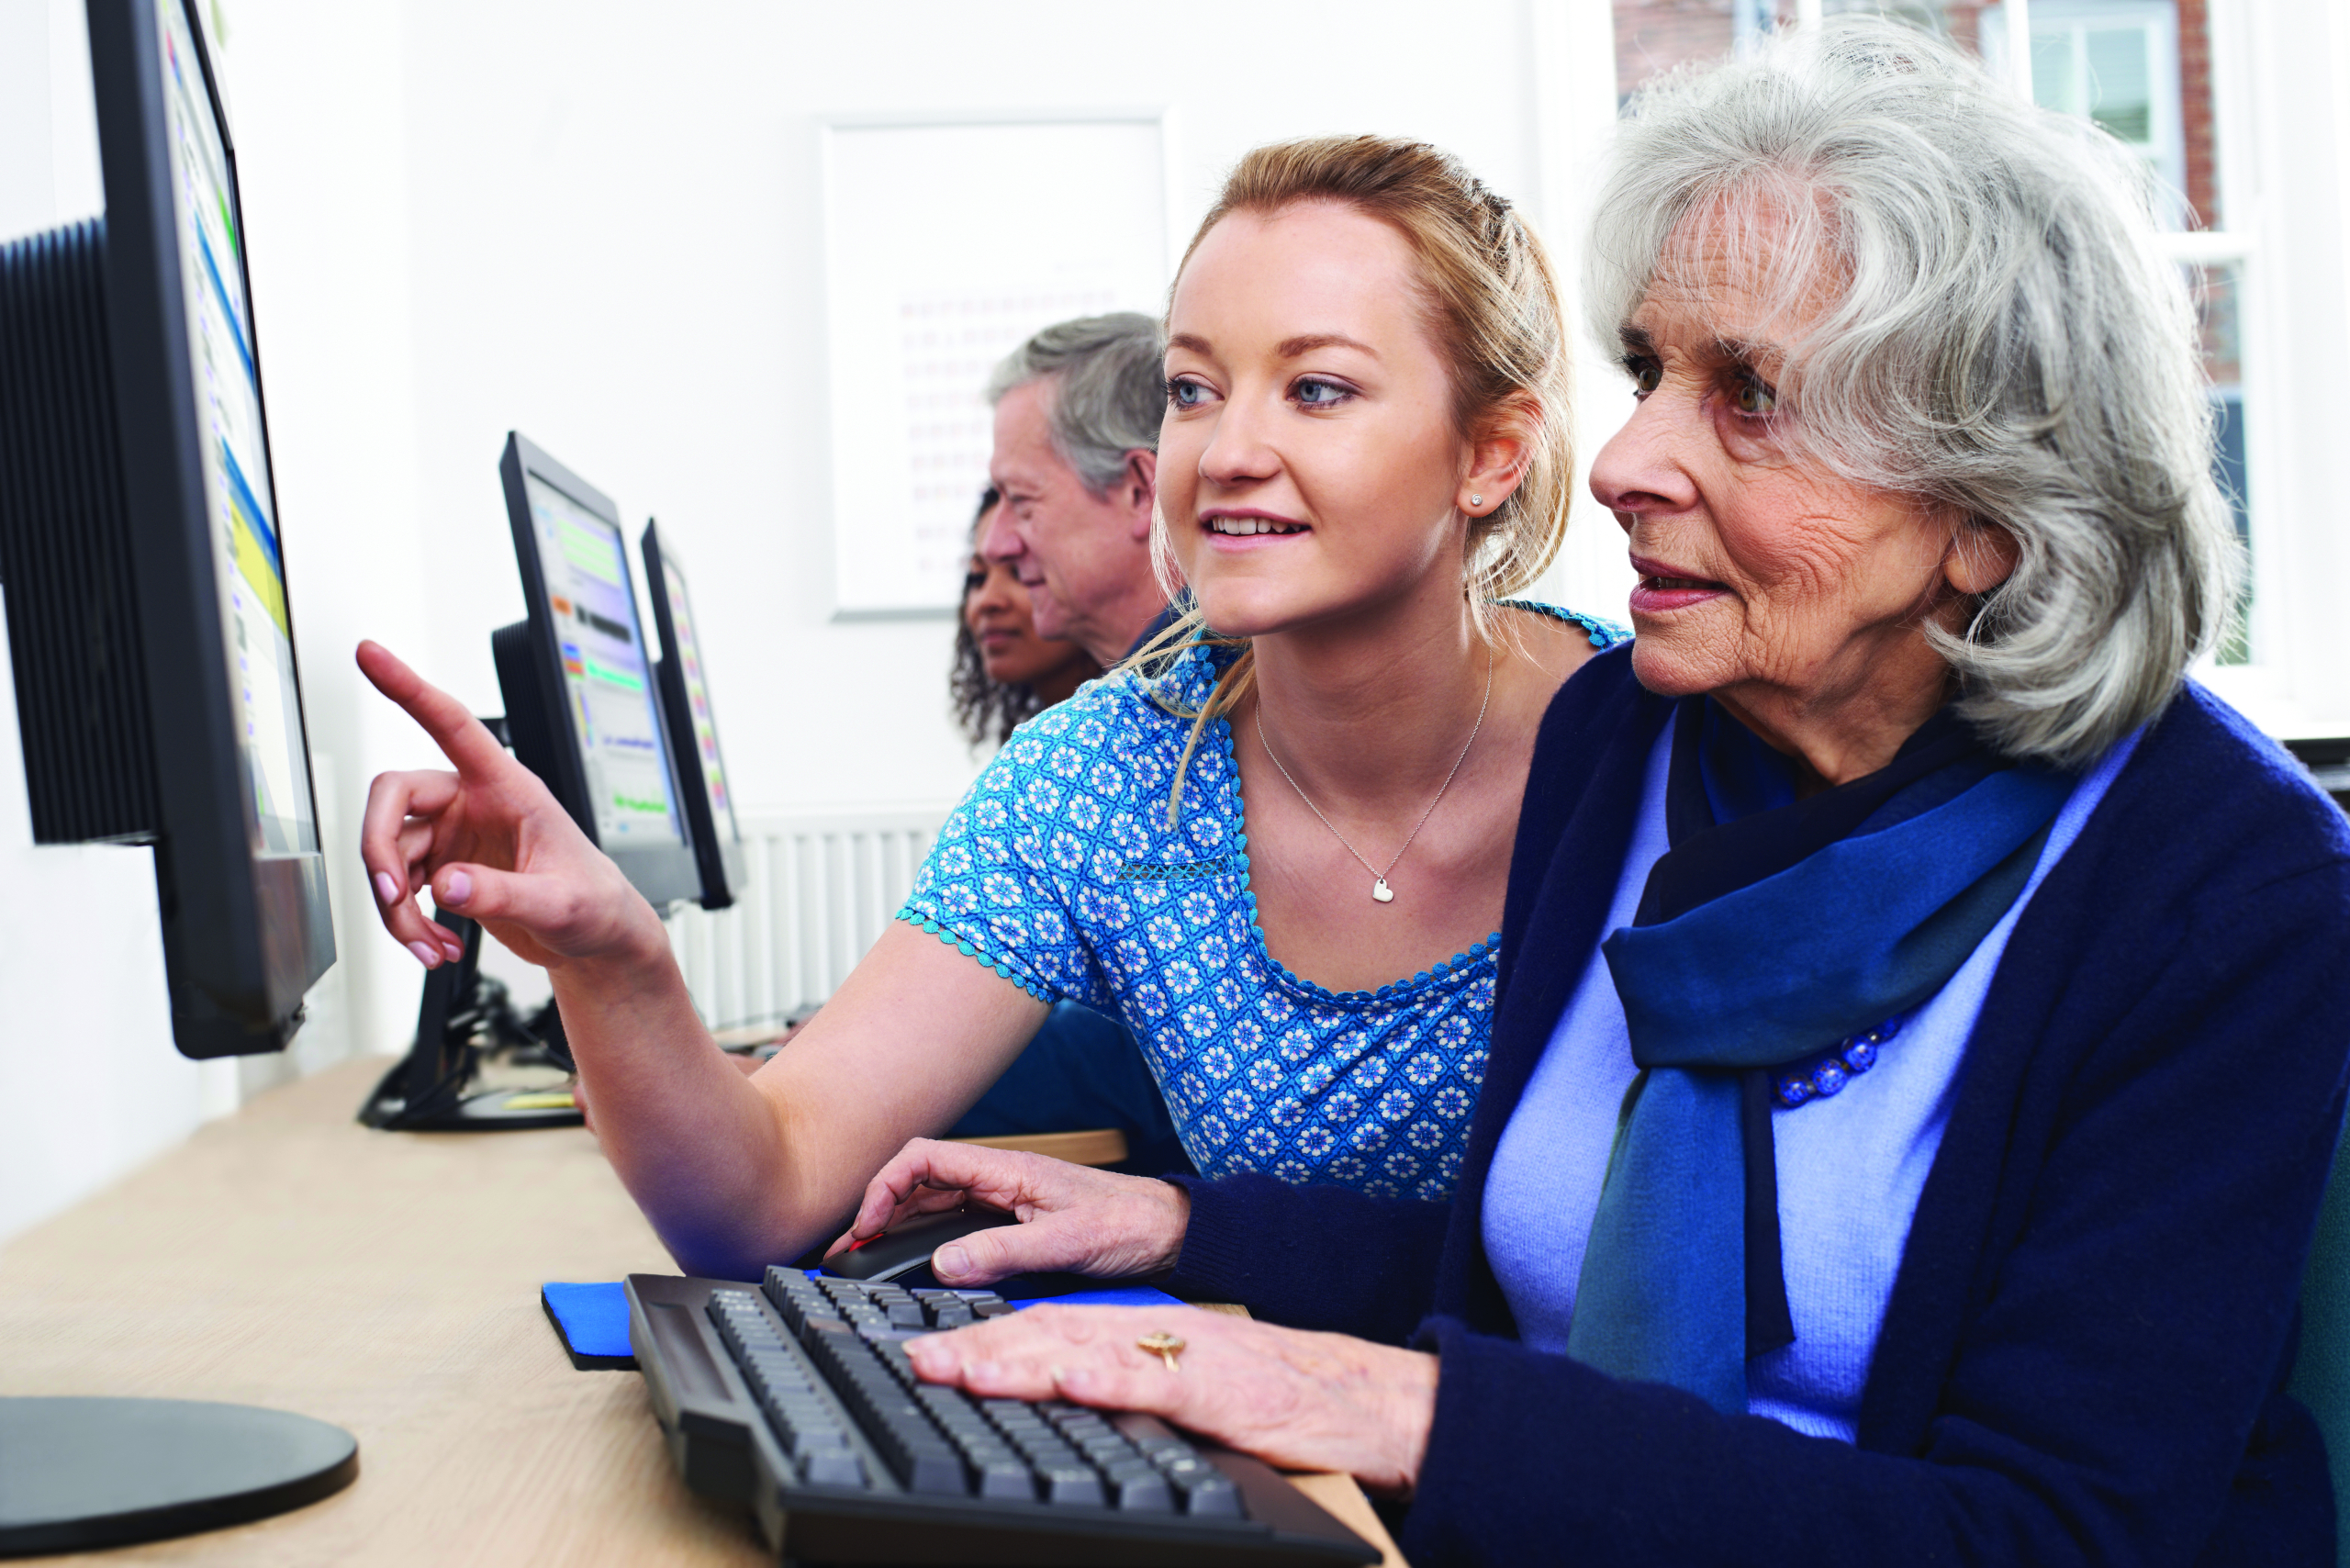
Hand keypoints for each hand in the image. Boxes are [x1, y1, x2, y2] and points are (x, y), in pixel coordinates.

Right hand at [355, 640, 666, 974]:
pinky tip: (437, 947)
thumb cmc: (595, 904)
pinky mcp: (444, 868)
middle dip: (379, 850)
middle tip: (392, 896)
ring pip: (389, 854)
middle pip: (392, 798)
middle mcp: (472, 801)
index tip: (369, 653)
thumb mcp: (559, 903)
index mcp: (508, 786)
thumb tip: (447, 886)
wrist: (596, 939)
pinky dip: (407, 921)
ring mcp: (453, 835)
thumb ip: (504, 894)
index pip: (451, 723)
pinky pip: (399, 887)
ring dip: (396, 907)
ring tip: (430, 948)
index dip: (408, 687)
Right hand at [828, 1139, 1189, 1285]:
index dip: (884, 1187)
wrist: (1170, 1232)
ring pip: (933, 1205)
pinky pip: (955, 1226)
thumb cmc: (1129, 1224)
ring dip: (895, 1227)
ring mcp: (1003, 1201)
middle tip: (847, 1252)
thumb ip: (1002, 1253)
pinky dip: (923, 1240)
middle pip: (919, 1183)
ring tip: (864, 1259)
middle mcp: (998, 1181)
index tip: (865, 1227)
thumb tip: (943, 1265)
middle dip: (876, 1211)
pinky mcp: (1012, 1223)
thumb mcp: (1065, 1242)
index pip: (924, 1160)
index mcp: (1005, 1170)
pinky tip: (911, 1263)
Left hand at [905, 1304, 1437, 1494]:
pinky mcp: (1215, 1388)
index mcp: (1136, 1338)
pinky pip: (1155, 1382)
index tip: (925, 1356)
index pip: (1044, 1333)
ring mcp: (1179, 1358)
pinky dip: (1110, 1382)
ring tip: (963, 1369)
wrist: (1349, 1394)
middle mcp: (1149, 1336)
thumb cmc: (1266, 1398)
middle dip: (976, 1348)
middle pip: (1048, 1335)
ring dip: (1019, 1360)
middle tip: (916, 1361)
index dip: (980, 1342)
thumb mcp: (1177, 1390)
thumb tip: (1055, 1400)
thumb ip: (1119, 1390)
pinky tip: (1069, 1384)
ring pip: (1087, 1351)